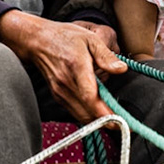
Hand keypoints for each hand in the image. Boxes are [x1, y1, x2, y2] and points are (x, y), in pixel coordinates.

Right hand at [0, 11, 126, 123]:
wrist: (38, 42)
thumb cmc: (65, 38)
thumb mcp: (90, 39)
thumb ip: (106, 56)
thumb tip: (122, 69)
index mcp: (76, 68)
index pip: (90, 97)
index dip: (106, 112)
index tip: (121, 122)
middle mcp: (66, 84)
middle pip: (88, 113)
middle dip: (107, 122)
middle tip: (125, 125)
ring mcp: (60, 93)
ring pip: (82, 116)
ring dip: (99, 121)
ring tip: (116, 120)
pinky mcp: (58, 97)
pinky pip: (75, 112)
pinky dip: (89, 116)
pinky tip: (100, 112)